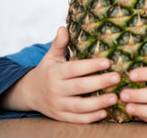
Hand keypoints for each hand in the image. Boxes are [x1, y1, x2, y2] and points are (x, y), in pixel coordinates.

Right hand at [0, 27, 119, 122]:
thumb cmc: (47, 71)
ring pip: (79, 106)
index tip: (107, 62)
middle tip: (117, 77)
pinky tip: (104, 113)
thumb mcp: (51, 56)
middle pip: (79, 87)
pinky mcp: (61, 117)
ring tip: (115, 97)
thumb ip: (59, 44)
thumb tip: (63, 27)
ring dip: (98, 103)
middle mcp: (56, 89)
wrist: (29, 93)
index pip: (74, 68)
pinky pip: (77, 119)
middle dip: (99, 83)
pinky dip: (90, 118)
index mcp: (55, 72)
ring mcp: (58, 105)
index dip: (91, 66)